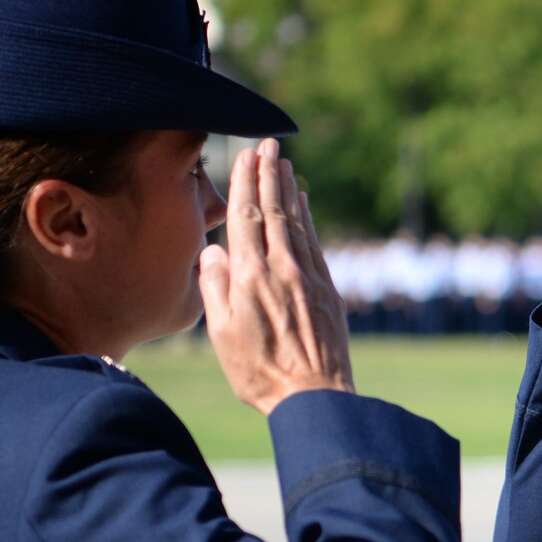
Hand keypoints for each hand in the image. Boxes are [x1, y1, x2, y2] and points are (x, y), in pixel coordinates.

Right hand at [199, 138, 354, 417]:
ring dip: (289, 189)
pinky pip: (315, 242)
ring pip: (296, 222)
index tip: (244, 155)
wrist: (314, 397)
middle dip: (268, 174)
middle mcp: (281, 269)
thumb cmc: (259, 373)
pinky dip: (308, 218)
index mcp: (249, 278)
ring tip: (284, 162)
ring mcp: (308, 277)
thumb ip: (215, 287)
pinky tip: (303, 202)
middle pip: (273, 210)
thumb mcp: (222, 334)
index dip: (244, 184)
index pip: (245, 218)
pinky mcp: (328, 290)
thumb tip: (213, 251)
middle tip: (267, 144)